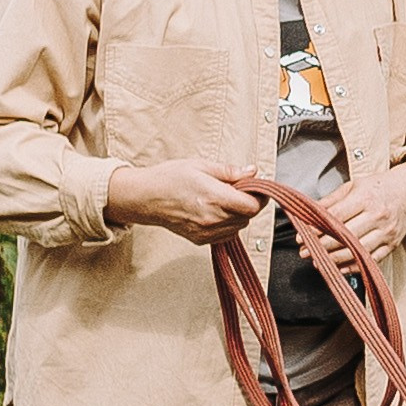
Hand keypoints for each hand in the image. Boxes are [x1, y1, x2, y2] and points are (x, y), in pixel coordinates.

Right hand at [104, 157, 272, 244]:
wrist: (146, 197)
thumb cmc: (169, 178)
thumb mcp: (201, 166)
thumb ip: (230, 172)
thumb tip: (252, 172)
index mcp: (214, 198)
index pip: (253, 206)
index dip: (259, 196)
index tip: (256, 188)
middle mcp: (212, 218)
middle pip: (248, 216)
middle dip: (247, 202)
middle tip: (235, 189)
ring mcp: (206, 232)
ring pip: (239, 226)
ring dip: (238, 214)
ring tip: (221, 199)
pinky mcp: (201, 240)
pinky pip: (226, 235)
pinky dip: (227, 224)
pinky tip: (214, 211)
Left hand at [313, 161, 405, 264]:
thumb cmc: (378, 188)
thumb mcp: (354, 185)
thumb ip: (331, 200)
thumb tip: (308, 213)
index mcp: (366, 197)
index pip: (337, 216)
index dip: (317, 228)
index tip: (302, 235)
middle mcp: (378, 216)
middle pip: (345, 236)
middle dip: (321, 246)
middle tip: (305, 251)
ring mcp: (387, 232)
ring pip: (357, 251)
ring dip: (334, 259)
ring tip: (317, 261)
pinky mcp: (392, 245)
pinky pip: (370, 260)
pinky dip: (353, 267)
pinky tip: (337, 267)